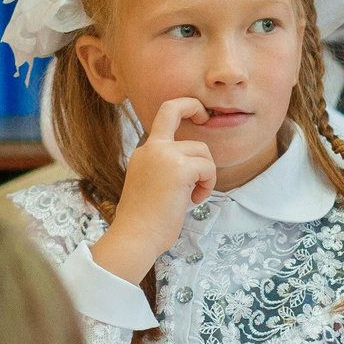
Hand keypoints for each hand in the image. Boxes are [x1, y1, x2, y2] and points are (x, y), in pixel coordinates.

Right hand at [90, 97, 216, 285]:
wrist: (135, 237)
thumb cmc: (144, 222)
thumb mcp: (151, 186)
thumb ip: (167, 170)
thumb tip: (193, 170)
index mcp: (144, 152)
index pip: (162, 114)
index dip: (183, 105)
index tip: (197, 113)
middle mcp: (151, 148)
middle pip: (177, 113)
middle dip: (195, 108)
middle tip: (205, 116)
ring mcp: (163, 155)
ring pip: (202, 151)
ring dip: (206, 174)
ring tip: (193, 196)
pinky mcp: (178, 168)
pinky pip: (207, 168)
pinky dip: (207, 185)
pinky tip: (194, 200)